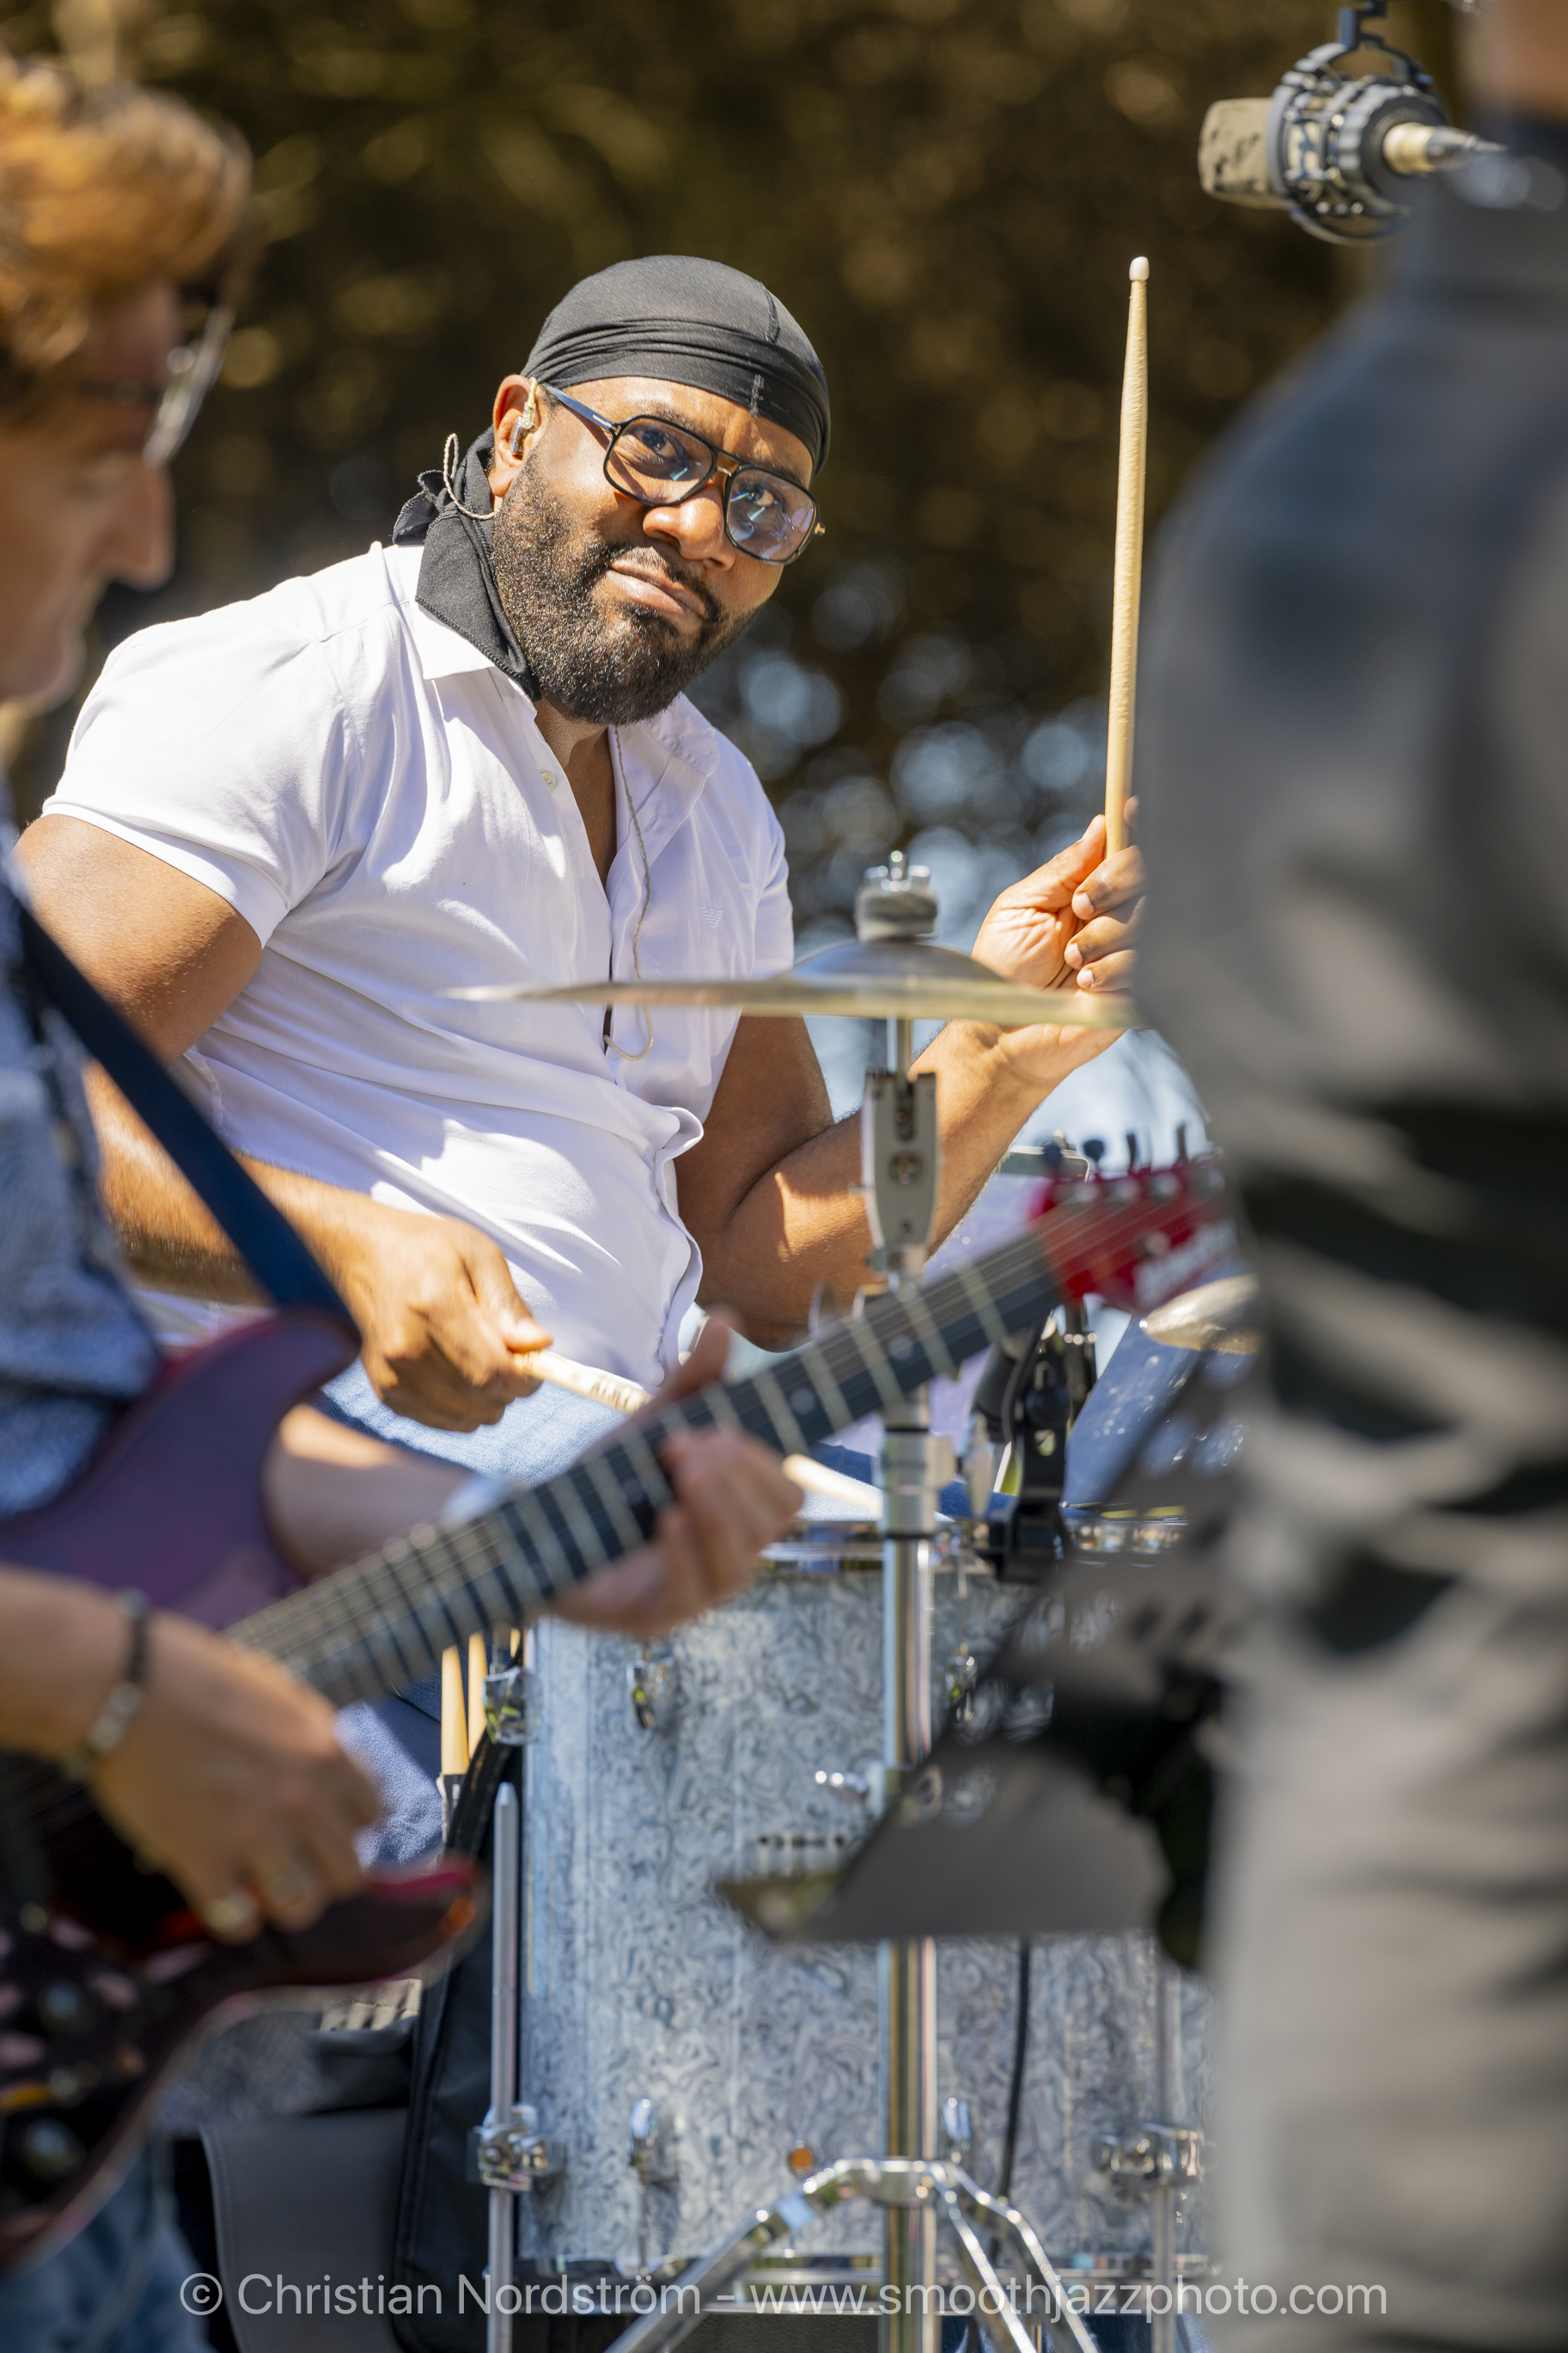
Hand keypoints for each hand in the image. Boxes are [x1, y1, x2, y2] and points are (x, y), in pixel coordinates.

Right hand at [89, 1613, 378, 1941]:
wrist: (125, 1689)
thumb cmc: (194, 1674)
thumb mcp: (276, 1691)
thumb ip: (307, 1732)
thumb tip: (321, 1760)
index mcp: (326, 1751)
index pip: (371, 1814)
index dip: (348, 1827)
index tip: (324, 1830)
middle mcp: (304, 1798)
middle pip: (349, 1872)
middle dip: (324, 1873)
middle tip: (295, 1864)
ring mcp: (256, 1834)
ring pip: (302, 1905)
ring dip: (284, 1902)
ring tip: (261, 1888)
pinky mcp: (205, 1862)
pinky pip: (238, 1921)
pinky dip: (232, 1918)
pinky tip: (219, 1897)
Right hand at [325, 1198, 551, 1432]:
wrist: (360, 1253)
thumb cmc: (426, 1247)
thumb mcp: (479, 1255)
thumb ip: (508, 1304)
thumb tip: (539, 1345)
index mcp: (433, 1309)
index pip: (493, 1374)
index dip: (527, 1378)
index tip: (536, 1361)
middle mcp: (406, 1350)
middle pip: (483, 1402)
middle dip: (510, 1386)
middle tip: (508, 1353)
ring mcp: (391, 1376)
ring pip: (468, 1419)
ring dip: (488, 1398)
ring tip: (479, 1357)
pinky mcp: (386, 1392)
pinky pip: (445, 1421)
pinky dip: (464, 1405)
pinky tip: (458, 1370)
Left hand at [552, 1319, 799, 1638]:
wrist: (533, 1531)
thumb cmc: (604, 1483)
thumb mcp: (649, 1426)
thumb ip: (693, 1381)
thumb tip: (728, 1321)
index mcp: (737, 1512)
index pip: (788, 1495)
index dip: (763, 1462)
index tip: (719, 1431)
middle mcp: (729, 1553)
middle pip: (774, 1523)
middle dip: (739, 1478)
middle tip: (688, 1446)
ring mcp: (697, 1590)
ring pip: (741, 1561)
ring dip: (717, 1510)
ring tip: (680, 1473)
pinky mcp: (658, 1616)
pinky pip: (693, 1592)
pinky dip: (686, 1553)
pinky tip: (668, 1521)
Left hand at [967, 812, 1143, 1086]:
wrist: (1000, 1031)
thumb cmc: (1003, 971)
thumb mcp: (1021, 907)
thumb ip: (1063, 869)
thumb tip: (1101, 825)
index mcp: (1091, 890)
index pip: (1126, 847)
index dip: (1134, 822)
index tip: (1129, 807)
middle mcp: (1118, 915)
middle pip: (1148, 871)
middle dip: (1112, 883)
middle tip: (1080, 908)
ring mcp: (1133, 952)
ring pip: (1149, 917)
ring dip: (1103, 935)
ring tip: (1072, 961)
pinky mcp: (1141, 989)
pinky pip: (1147, 962)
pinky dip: (1111, 969)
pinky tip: (1086, 984)